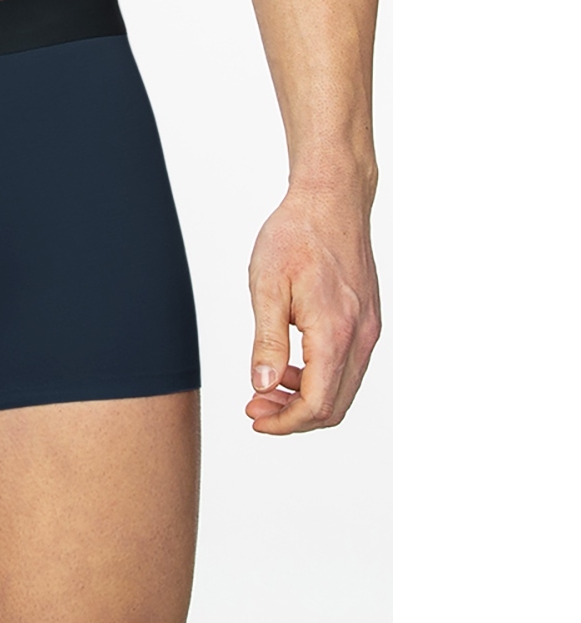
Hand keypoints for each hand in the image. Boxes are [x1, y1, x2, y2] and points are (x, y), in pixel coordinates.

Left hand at [245, 184, 379, 432]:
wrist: (331, 200)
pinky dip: (321, 377)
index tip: (254, 418)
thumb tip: (263, 386)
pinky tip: (290, 364)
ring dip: (306, 398)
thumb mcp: (267, 285)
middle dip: (293, 417)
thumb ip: (267, 341)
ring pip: (344, 388)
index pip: (317, 404)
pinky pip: (349, 365)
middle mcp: (360, 337)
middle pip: (334, 406)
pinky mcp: (367, 319)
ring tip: (267, 386)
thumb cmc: (295, 235)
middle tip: (254, 406)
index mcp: (335, 333)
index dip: (284, 422)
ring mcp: (368, 329)